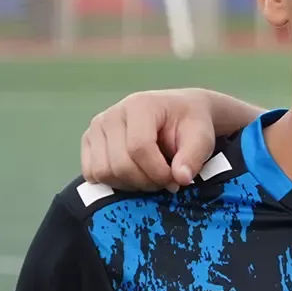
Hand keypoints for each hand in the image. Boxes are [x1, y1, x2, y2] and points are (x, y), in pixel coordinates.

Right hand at [82, 90, 220, 191]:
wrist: (177, 113)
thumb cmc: (189, 123)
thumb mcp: (202, 137)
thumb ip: (193, 156)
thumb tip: (181, 178)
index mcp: (140, 106)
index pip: (139, 148)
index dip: (158, 172)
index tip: (176, 180)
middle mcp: (112, 115)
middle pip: (119, 164)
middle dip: (146, 182)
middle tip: (166, 182)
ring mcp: (96, 127)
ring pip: (103, 172)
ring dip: (130, 184)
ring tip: (151, 178)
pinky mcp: (89, 141)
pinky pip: (91, 173)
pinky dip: (113, 182)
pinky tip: (135, 176)